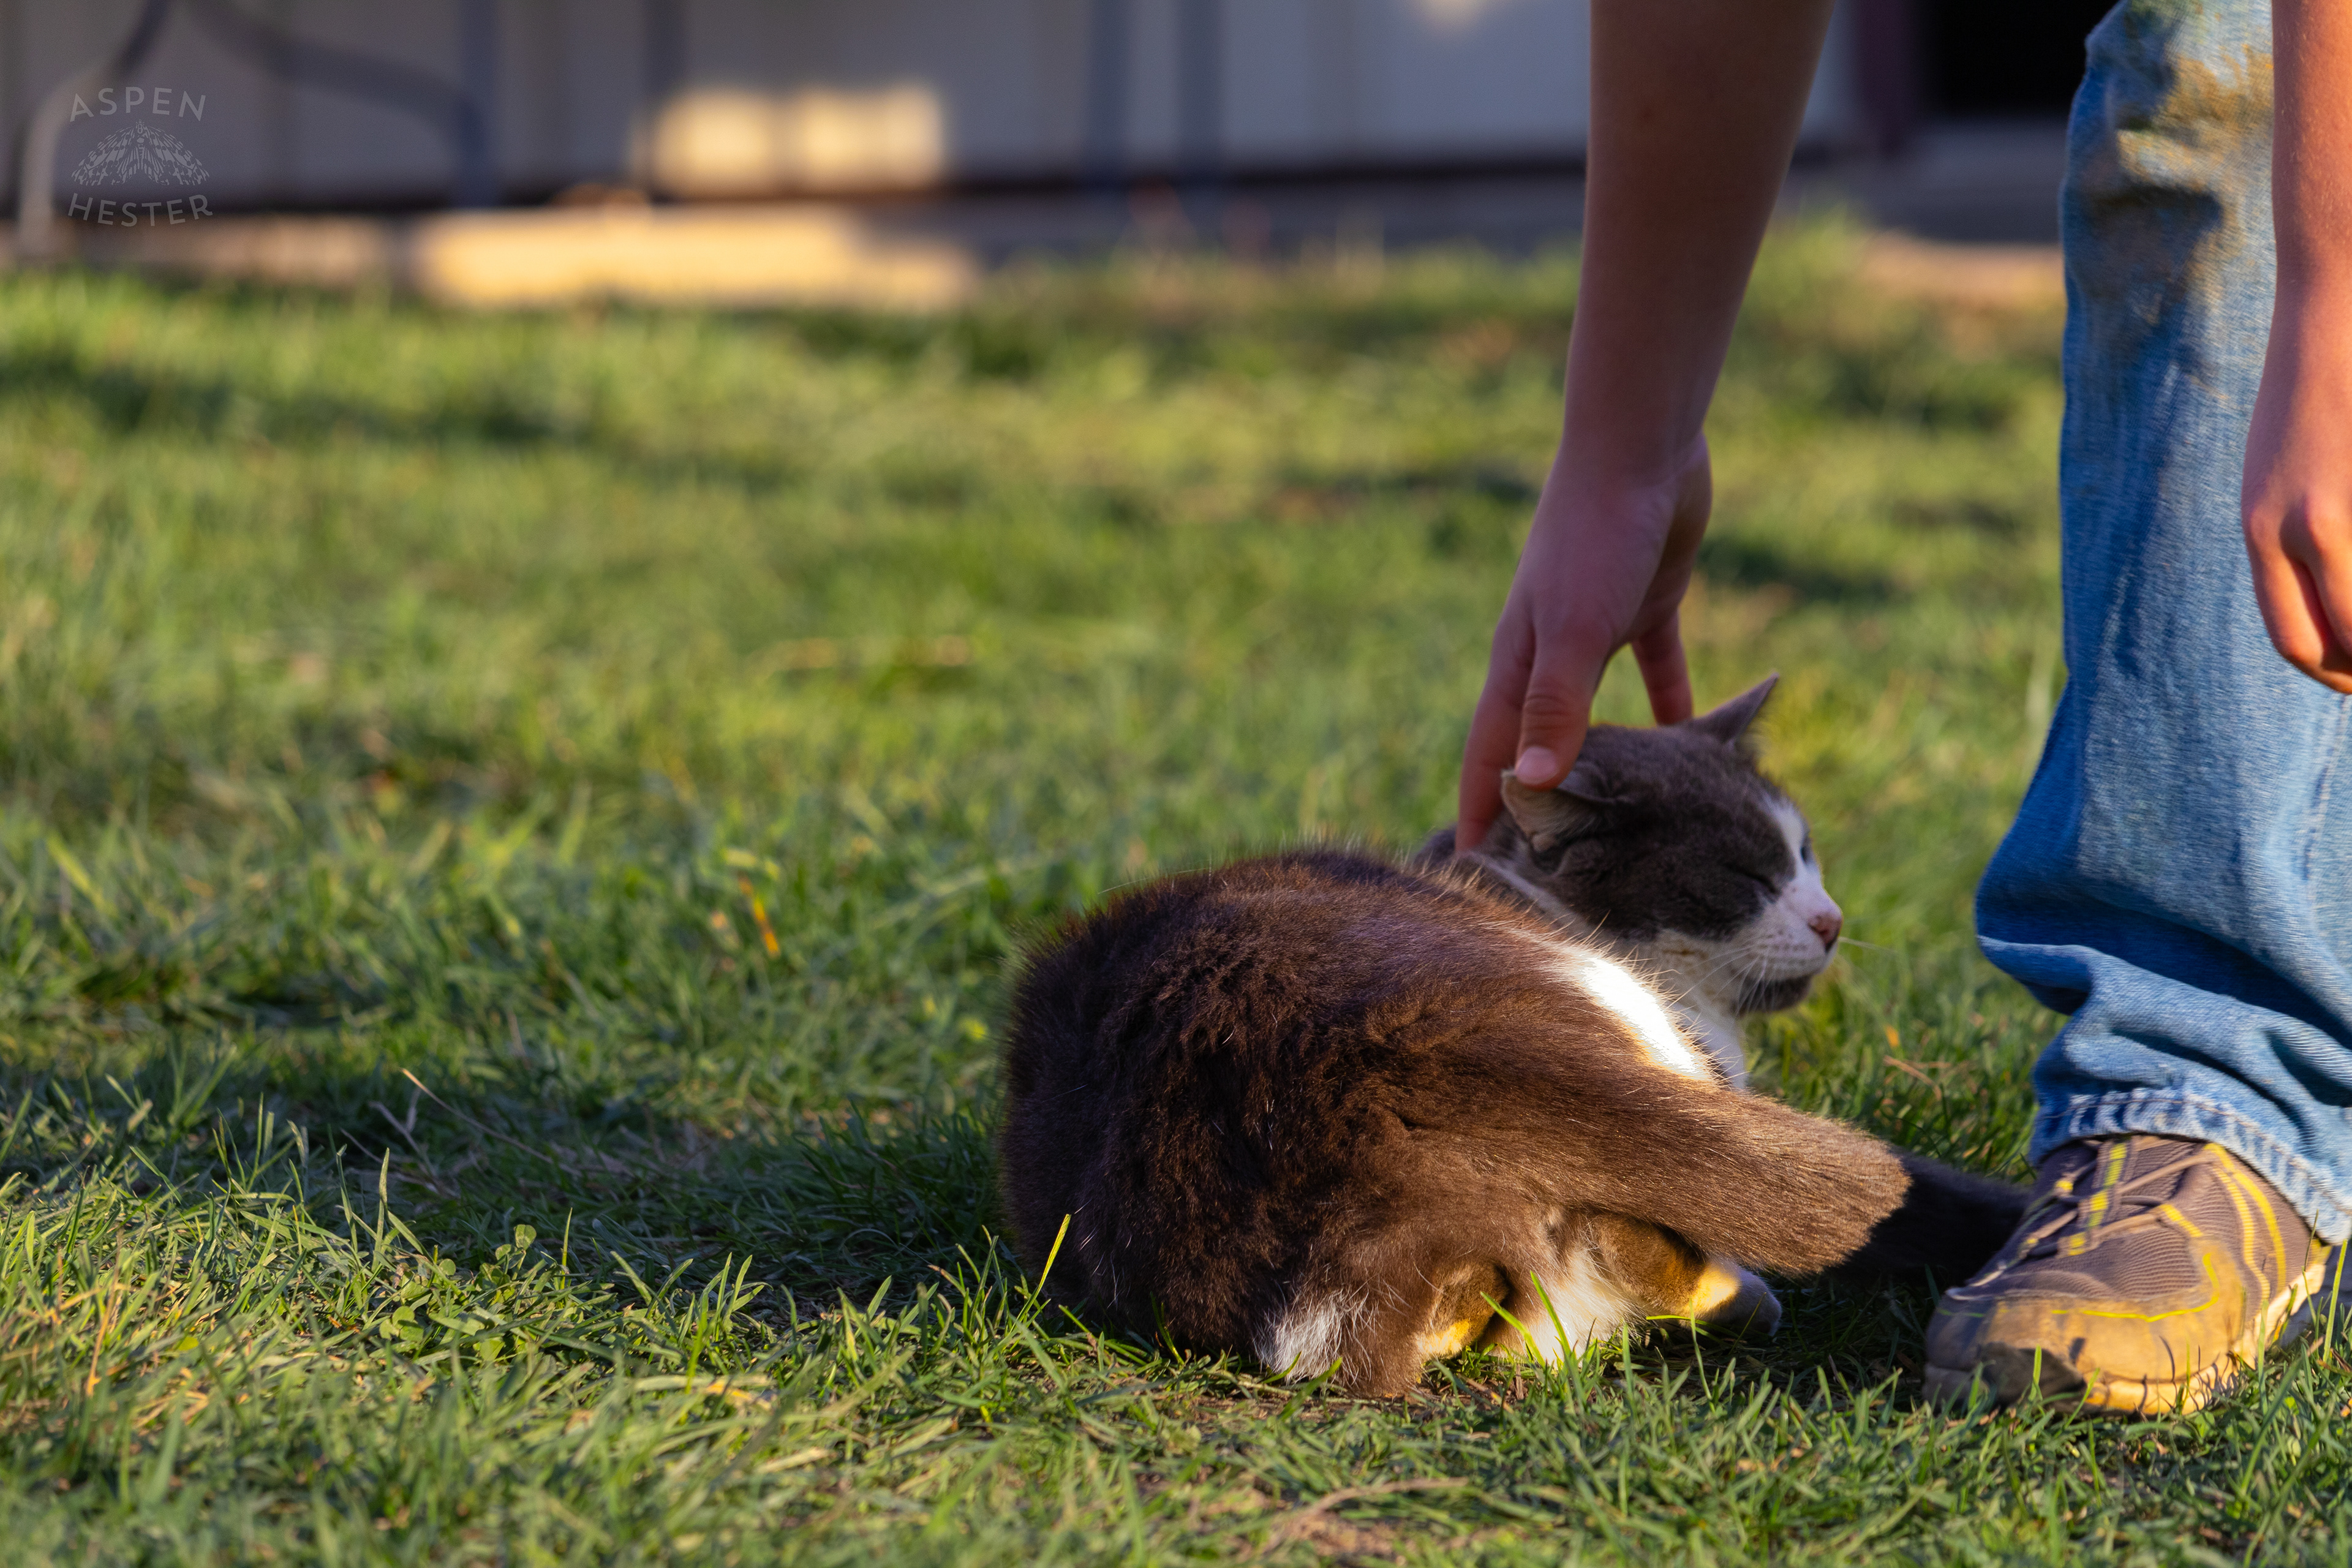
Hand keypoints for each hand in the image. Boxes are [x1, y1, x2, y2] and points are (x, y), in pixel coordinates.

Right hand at [1455, 440, 1711, 849]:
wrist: (1640, 448)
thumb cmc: (1595, 536)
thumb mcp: (1574, 630)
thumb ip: (1554, 706)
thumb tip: (1533, 786)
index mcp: (1518, 663)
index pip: (1490, 754)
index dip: (1482, 811)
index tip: (1474, 870)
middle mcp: (1550, 654)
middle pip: (1536, 741)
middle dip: (1536, 799)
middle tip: (1545, 862)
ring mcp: (1597, 630)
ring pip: (1595, 714)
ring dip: (1602, 760)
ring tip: (1615, 816)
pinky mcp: (1645, 606)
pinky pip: (1659, 671)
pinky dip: (1673, 708)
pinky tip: (1694, 745)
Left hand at [2243, 286, 2351, 693]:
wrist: (2336, 296)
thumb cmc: (2316, 387)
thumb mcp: (2283, 470)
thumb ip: (2300, 535)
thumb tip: (2339, 598)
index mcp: (2263, 527)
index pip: (2296, 640)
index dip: (2336, 674)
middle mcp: (2302, 524)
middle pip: (2348, 641)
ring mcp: (2348, 504)